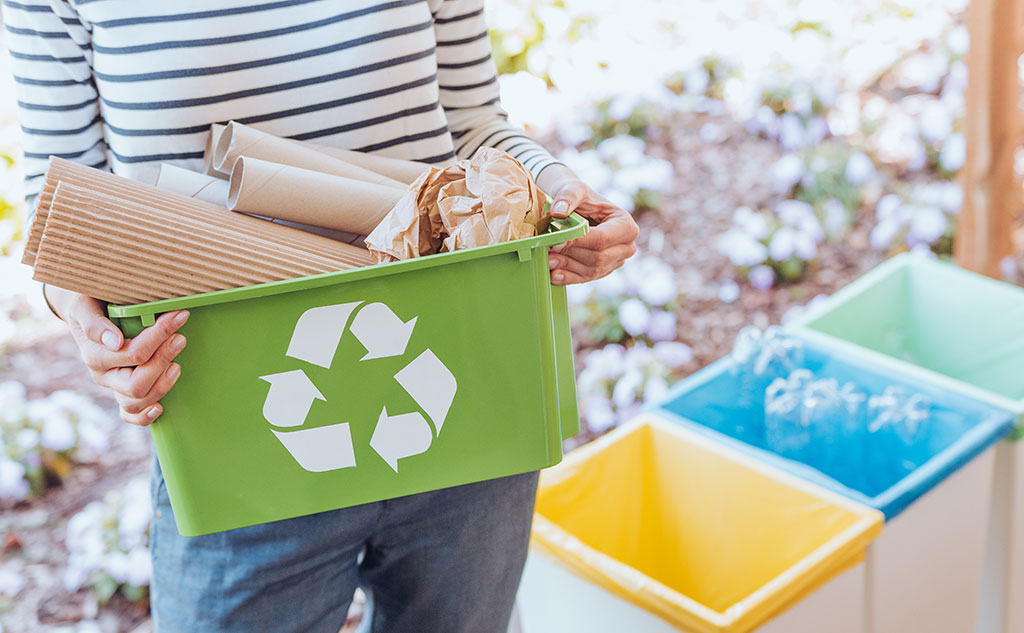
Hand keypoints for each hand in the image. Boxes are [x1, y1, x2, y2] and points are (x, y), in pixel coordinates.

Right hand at [48, 287, 188, 425]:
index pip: (133, 354)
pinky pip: (130, 415)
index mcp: (95, 355)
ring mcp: (113, 387)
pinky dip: (144, 417)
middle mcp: (103, 375)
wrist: (84, 308)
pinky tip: (160, 409)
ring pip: (137, 402)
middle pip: (137, 384)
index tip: (179, 316)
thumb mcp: (85, 305)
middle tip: (180, 338)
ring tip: (177, 364)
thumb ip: (94, 323)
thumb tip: (114, 341)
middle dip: (163, 360)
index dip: (159, 336)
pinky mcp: (122, 393)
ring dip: (162, 385)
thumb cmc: (89, 303)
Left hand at [539, 168, 638, 284]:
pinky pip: (586, 278)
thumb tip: (558, 211)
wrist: (577, 208)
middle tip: (547, 251)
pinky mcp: (603, 271)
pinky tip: (554, 275)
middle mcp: (626, 246)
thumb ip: (567, 197)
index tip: (555, 241)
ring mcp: (616, 261)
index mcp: (626, 225)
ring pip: (591, 270)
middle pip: (598, 257)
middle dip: (571, 255)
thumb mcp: (574, 189)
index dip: (578, 242)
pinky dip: (569, 277)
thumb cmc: (579, 197)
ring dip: (567, 267)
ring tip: (547, 260)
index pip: (602, 239)